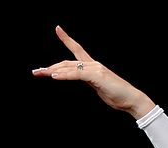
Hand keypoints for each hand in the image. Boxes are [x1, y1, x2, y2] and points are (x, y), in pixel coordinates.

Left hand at [32, 25, 154, 119]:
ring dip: (52, 71)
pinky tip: (54, 77)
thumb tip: (80, 79)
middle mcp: (93, 64)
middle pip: (67, 63)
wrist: (131, 99)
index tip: (58, 29)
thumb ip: (89, 81)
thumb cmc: (117, 95)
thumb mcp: (98, 87)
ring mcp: (95, 69)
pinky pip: (76, 74)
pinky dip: (64, 75)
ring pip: (69, 68)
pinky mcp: (96, 76)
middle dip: (50, 67)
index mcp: (93, 66)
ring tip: (40, 74)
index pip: (77, 50)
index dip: (67, 39)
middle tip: (36, 72)